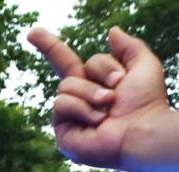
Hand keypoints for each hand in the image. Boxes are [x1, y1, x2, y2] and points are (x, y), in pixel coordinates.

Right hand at [27, 26, 170, 169]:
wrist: (143, 132)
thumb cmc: (147, 103)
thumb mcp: (144, 65)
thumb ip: (129, 47)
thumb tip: (112, 31)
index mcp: (93, 85)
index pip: (68, 61)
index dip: (49, 46)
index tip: (31, 33)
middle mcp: (79, 100)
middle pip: (68, 69)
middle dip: (88, 69)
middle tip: (115, 88)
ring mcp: (69, 118)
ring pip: (66, 87)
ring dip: (91, 93)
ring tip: (109, 106)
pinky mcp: (63, 134)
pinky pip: (61, 104)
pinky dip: (82, 108)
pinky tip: (99, 121)